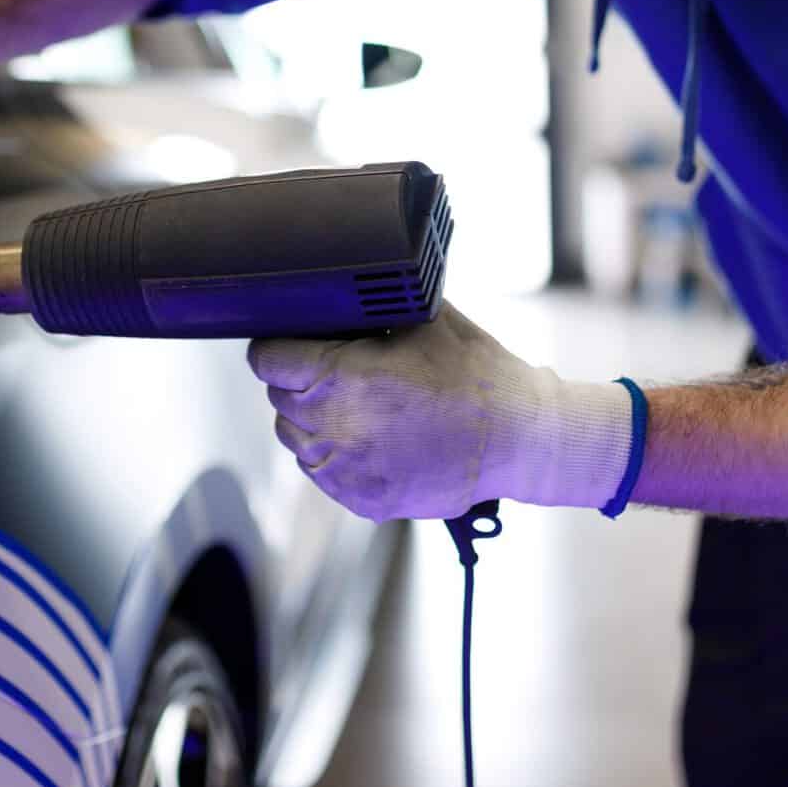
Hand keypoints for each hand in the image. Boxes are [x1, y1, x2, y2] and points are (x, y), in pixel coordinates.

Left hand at [248, 302, 634, 521]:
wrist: (519, 437)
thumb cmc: (475, 373)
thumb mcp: (422, 318)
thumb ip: (370, 305)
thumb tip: (335, 287)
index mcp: (340, 377)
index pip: (267, 359)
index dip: (277, 346)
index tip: (289, 343)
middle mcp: (334, 427)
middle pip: (279, 398)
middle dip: (298, 381)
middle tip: (333, 370)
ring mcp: (346, 469)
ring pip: (295, 438)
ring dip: (312, 420)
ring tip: (354, 404)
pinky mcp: (361, 499)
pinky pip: (322, 472)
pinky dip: (335, 454)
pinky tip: (368, 436)